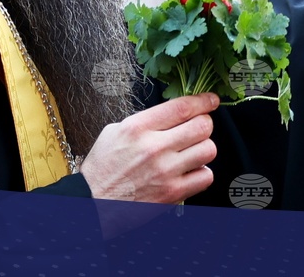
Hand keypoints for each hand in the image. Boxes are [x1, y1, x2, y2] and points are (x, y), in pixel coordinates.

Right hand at [80, 93, 218, 202]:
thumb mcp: (115, 132)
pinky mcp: (172, 192)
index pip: (182, 107)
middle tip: (199, 127)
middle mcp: (154, 147)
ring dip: (204, 148)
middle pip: (202, 126)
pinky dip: (202, 173)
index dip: (203, 101)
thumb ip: (145, 121)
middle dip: (205, 123)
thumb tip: (171, 114)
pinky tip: (190, 171)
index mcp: (138, 128)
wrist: (92, 203)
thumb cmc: (102, 169)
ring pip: (208, 150)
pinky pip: (206, 176)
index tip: (211, 100)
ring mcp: (165, 171)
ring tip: (193, 151)